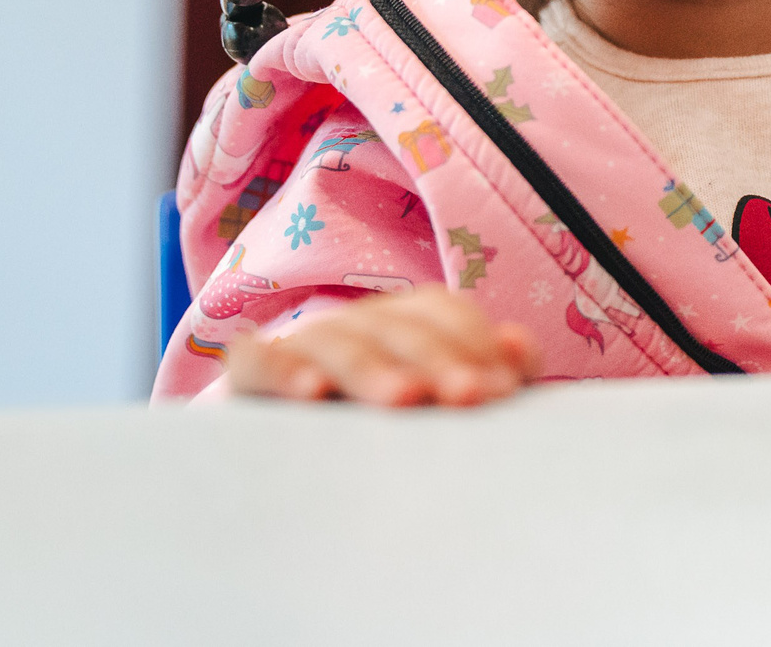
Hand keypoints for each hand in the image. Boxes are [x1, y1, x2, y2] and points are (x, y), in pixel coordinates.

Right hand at [226, 287, 541, 406]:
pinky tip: (310, 393)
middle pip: (399, 329)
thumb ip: (483, 375)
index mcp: (404, 323)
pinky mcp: (251, 374)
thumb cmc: (381, 428)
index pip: (445, 314)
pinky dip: (282, 369)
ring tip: (403, 399)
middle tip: (469, 398)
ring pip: (338, 341)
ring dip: (372, 368)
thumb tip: (519, 346)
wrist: (286, 457)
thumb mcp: (436, 403)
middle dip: (439, 360)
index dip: (476, 345)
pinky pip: (258, 361)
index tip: (505, 390)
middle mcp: (357, 324)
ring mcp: (302, 344)